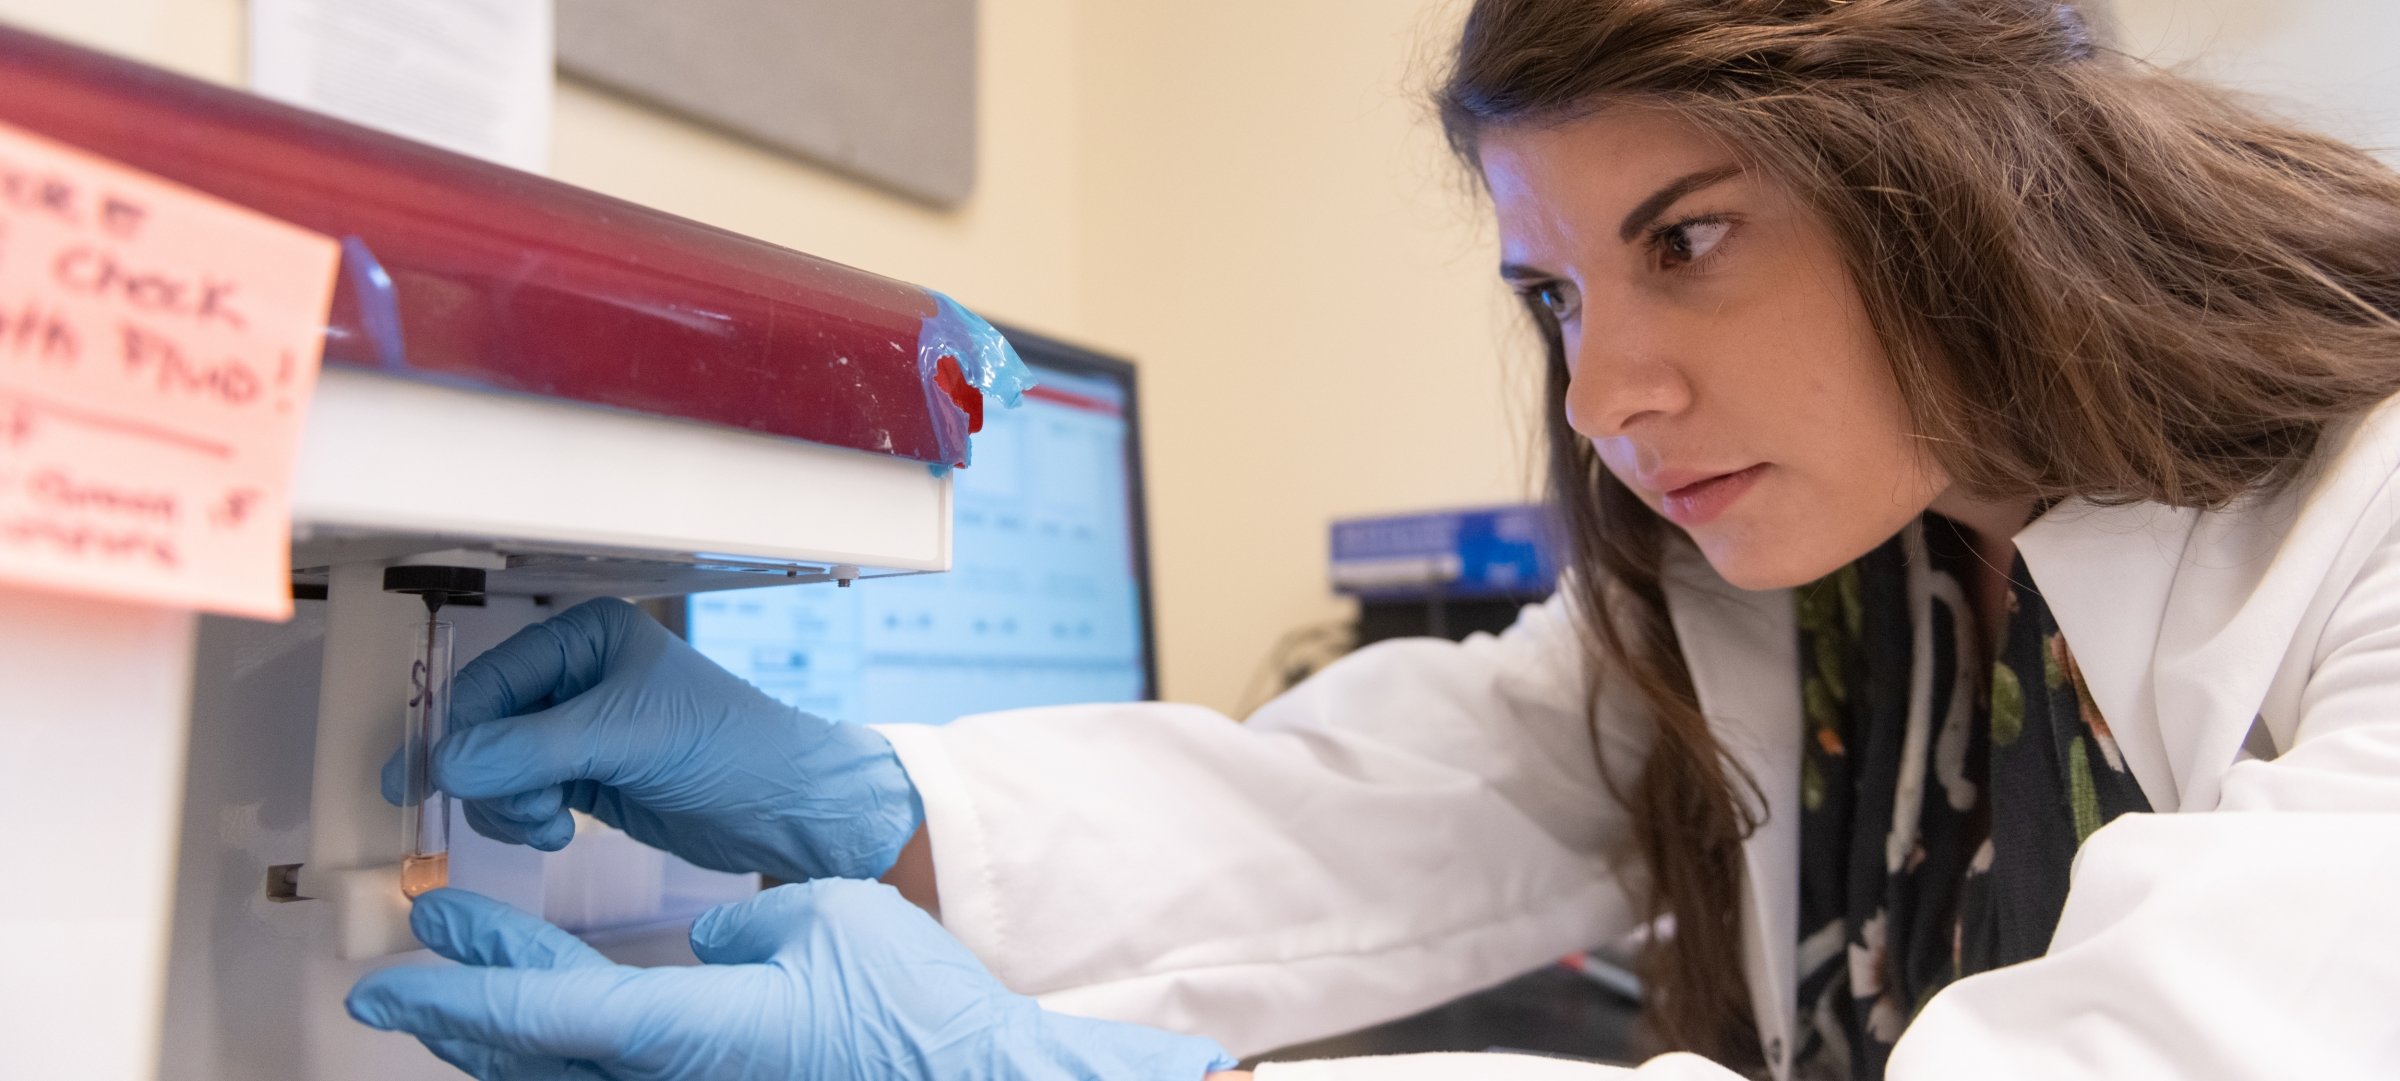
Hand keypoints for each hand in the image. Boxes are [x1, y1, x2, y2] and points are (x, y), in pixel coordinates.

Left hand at [347, 885, 1237, 1080]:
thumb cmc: (917, 1009)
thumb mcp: (824, 921)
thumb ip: (745, 929)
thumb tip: (707, 948)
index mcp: (687, 1036)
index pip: (538, 1011)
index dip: (457, 988)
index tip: (388, 977)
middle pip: (530, 1052)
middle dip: (464, 998)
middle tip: (420, 946)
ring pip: (564, 1076)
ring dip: (504, 1029)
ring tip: (470, 973)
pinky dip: (566, 1050)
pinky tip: (561, 1024)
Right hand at [384, 598, 919, 882]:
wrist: (788, 808)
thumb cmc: (729, 747)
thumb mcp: (628, 738)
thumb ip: (530, 750)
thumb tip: (443, 764)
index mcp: (587, 638)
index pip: (490, 681)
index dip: (454, 732)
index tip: (422, 781)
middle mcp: (576, 677)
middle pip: (483, 729)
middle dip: (489, 777)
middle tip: (523, 813)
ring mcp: (579, 732)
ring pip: (495, 770)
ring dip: (507, 806)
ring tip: (551, 826)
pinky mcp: (587, 779)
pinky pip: (520, 798)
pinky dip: (524, 821)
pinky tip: (559, 834)